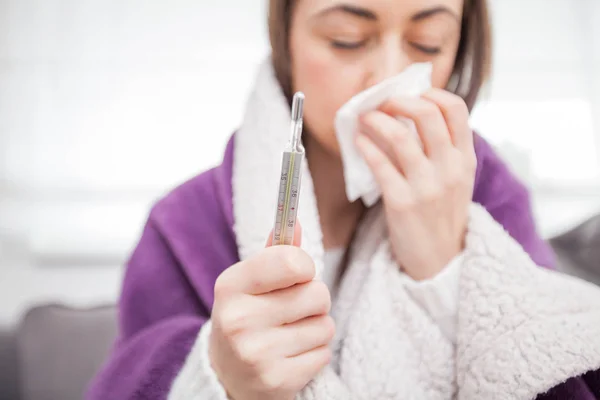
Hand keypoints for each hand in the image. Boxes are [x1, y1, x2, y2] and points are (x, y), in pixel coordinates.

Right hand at [209, 223, 333, 399]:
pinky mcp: (276, 380)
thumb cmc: (246, 316)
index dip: (305, 265)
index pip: (290, 261)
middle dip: (315, 299)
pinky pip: (324, 353)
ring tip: (292, 333)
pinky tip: (292, 354)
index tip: (299, 273)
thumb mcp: (250, 282)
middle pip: (317, 293)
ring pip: (325, 325)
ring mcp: (256, 354)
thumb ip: (275, 253)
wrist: (226, 375)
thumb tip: (295, 221)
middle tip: (295, 308)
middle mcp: (239, 320)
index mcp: (230, 286)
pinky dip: (315, 353)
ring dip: (317, 328)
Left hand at [356, 89, 476, 280]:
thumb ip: (441, 148)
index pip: (455, 108)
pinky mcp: (402, 203)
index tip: (409, 93)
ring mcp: (427, 186)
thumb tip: (408, 112)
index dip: (430, 92)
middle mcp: (450, 169)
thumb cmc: (441, 214)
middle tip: (382, 102)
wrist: (439, 261)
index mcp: (465, 159)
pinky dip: (366, 146)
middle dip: (399, 100)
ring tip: (364, 118)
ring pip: (400, 136)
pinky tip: (359, 142)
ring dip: (376, 120)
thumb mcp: (455, 179)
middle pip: (427, 114)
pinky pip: (380, 165)